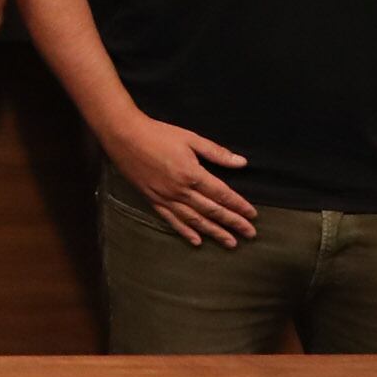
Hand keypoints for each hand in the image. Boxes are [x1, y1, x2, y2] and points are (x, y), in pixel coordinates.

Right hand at [103, 113, 255, 245]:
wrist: (124, 135)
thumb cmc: (158, 134)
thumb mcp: (190, 138)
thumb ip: (216, 153)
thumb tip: (242, 163)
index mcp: (192, 174)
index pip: (222, 194)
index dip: (239, 205)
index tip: (253, 215)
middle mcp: (180, 190)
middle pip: (212, 210)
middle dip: (233, 223)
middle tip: (250, 234)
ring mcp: (165, 197)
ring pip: (194, 220)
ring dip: (214, 232)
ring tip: (230, 242)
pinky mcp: (152, 200)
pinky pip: (171, 220)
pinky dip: (185, 231)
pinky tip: (197, 241)